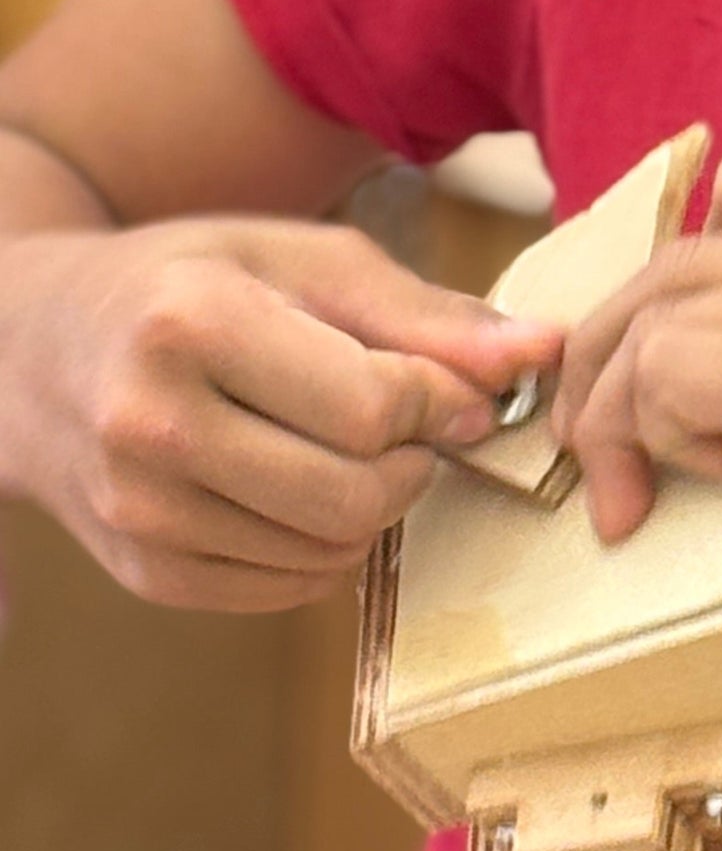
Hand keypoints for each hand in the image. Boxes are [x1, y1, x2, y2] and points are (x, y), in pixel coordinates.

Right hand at [1, 217, 561, 611]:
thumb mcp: (304, 260)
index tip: (456, 389)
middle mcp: (149, 424)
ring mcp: (138, 511)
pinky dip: (326, 546)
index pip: (375, 406)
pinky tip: (302, 487)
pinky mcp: (145, 571)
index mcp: (191, 324)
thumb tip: (542, 354)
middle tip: (412, 425)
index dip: (444, 403)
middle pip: (357, 492)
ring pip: (332, 550)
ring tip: (350, 448)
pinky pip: (291, 589)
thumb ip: (427, 314)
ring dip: (376, 507)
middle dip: (415, 463)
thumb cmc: (194, 284)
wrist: (35, 347)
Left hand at [552, 148, 721, 683]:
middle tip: (593, 446)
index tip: (656, 363)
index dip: (679, 274)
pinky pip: (665, 370)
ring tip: (643, 491)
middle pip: (680, 256)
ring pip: (658, 313)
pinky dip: (656, 436)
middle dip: (610, 352)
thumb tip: (672, 363)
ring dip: (622, 411)